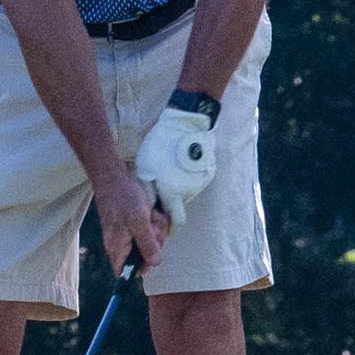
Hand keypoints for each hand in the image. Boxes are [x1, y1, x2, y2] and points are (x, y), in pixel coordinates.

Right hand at [93, 166, 168, 274]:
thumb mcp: (139, 221)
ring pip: (148, 241)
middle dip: (154, 242)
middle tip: (155, 226)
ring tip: (153, 215)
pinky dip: (153, 221)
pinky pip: (147, 230)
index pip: (125, 272)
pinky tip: (153, 212)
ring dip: (156, 229)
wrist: (114, 177)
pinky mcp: (133, 224)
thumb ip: (147, 244)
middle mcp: (120, 243)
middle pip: (142, 256)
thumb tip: (154, 263)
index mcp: (117, 247)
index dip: (142, 268)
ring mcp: (127, 233)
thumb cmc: (123, 198)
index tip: (153, 255)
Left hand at [134, 107, 216, 231]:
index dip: (170, 228)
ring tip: (170, 172)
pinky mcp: (208, 172)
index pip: (175, 221)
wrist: (188, 124)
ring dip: (179, 188)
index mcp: (173, 191)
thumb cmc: (162, 144)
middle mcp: (189, 190)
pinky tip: (180, 165)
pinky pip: (195, 181)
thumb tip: (148, 201)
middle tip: (161, 191)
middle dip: (172, 202)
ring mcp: (200, 181)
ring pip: (187, 192)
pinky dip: (188, 178)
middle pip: (180, 204)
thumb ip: (148, 187)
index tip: (165, 231)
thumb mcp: (146, 166)